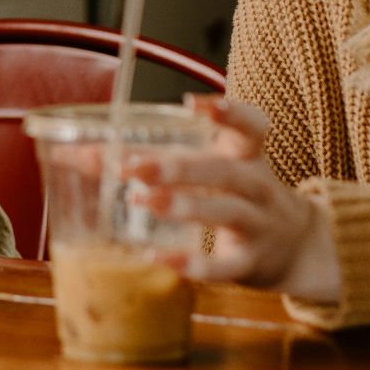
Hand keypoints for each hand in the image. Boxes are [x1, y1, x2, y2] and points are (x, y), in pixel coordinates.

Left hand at [129, 94, 340, 302]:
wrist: (296, 247)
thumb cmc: (237, 197)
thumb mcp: (210, 170)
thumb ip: (152, 159)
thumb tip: (73, 154)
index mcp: (246, 156)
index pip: (250, 126)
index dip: (228, 112)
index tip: (193, 104)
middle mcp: (257, 186)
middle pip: (224, 171)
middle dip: (180, 167)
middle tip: (135, 167)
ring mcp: (257, 225)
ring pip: (227, 212)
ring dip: (185, 206)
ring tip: (143, 201)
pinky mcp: (250, 263)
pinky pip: (223, 266)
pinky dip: (192, 264)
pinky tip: (157, 259)